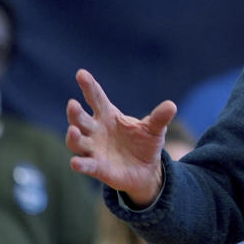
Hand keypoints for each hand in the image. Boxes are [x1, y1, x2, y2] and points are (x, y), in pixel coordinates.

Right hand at [65, 68, 176, 206]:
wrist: (146, 170)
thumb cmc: (145, 144)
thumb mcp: (154, 129)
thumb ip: (159, 118)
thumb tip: (171, 105)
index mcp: (108, 116)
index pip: (96, 98)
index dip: (88, 86)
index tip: (81, 74)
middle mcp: (96, 131)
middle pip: (81, 119)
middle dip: (75, 112)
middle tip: (72, 104)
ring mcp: (94, 150)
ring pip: (77, 142)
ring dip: (73, 137)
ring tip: (73, 131)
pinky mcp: (97, 168)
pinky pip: (86, 165)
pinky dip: (80, 164)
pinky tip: (75, 163)